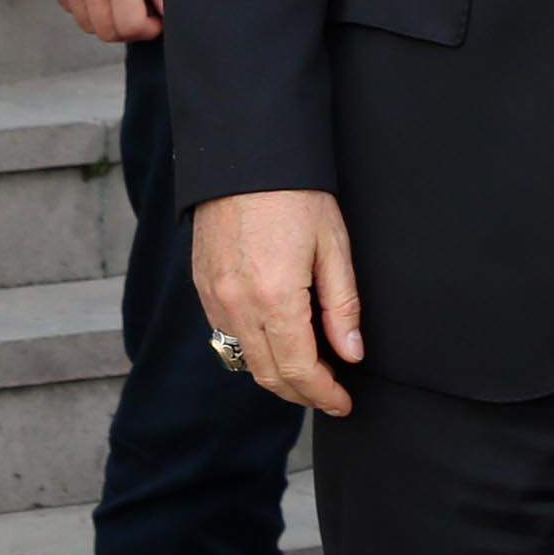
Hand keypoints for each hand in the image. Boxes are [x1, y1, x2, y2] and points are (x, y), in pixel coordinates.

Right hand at [41, 0, 162, 43]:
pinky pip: (68, 4)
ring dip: (105, 17)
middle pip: (105, 30)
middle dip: (127, 28)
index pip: (129, 26)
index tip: (155, 19)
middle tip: (140, 11)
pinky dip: (85, 3)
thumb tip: (166, 13)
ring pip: (85, 21)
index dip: (148, 29)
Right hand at [190, 188, 361, 415]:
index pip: (299, 370)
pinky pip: (225, 334)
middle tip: (329, 393)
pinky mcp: (202, 285)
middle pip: (268, 374)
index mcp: (275, 297)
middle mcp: (237, 305)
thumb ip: (343, 306)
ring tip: (307, 370)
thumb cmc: (295, 193)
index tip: (343, 402)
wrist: (243, 153)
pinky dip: (251, 348)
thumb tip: (352, 353)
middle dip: (302, 392)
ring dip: (275, 374)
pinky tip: (275, 338)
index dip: (323, 394)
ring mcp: (214, 297)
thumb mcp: (333, 245)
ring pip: (243, 360)